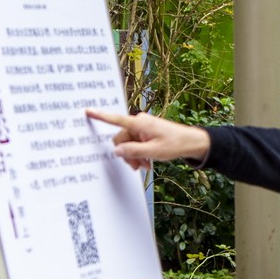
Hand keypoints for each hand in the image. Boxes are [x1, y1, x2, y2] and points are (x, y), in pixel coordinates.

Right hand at [83, 109, 209, 170]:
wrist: (192, 142)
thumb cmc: (175, 144)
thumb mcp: (153, 152)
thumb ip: (133, 151)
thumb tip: (116, 151)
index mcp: (140, 124)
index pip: (116, 120)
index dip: (101, 116)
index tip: (87, 111)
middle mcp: (139, 123)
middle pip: (122, 139)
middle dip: (127, 154)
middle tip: (138, 167)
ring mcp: (143, 127)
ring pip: (129, 143)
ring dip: (134, 156)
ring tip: (145, 166)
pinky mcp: (146, 132)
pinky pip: (136, 143)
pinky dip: (139, 153)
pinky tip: (147, 162)